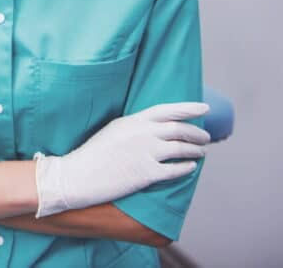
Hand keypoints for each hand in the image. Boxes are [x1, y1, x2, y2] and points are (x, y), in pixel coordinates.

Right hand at [35, 102, 210, 217]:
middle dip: (197, 133)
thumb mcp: (113, 130)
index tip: (204, 107)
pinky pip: (174, 170)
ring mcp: (145, 153)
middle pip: (179, 129)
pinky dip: (186, 167)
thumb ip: (135, 127)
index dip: (188, 108)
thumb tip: (156, 129)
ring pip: (181, 149)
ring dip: (196, 150)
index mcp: (132, 120)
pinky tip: (191, 167)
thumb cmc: (92, 154)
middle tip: (205, 137)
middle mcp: (142, 134)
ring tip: (202, 152)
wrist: (77, 175)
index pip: (167, 110)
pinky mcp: (146, 174)